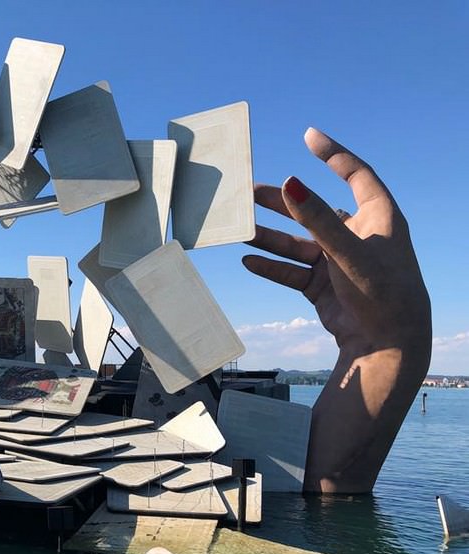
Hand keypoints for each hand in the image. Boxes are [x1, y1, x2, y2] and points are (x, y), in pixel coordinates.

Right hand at [242, 127, 429, 357]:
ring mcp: (338, 263)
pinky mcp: (323, 288)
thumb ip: (317, 219)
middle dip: (283, 202)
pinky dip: (271, 267)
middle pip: (314, 210)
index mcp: (378, 218)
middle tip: (250, 192)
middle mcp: (357, 237)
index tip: (309, 136)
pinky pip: (292, 272)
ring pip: (297, 243)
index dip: (333, 155)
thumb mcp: (349, 252)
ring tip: (240, 230)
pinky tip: (249, 261)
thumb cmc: (383, 292)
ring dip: (270, 237)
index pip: (355, 175)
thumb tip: (289, 183)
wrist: (387, 345)